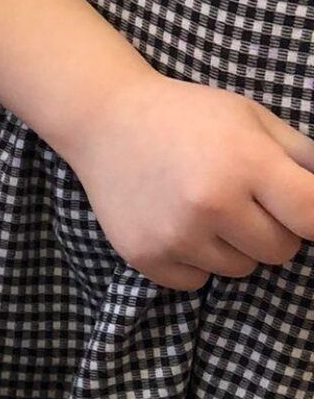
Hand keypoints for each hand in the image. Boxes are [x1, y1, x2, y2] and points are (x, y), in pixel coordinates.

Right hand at [67, 72, 313, 288]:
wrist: (105, 121)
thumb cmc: (189, 116)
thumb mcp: (253, 119)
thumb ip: (303, 157)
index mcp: (246, 162)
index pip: (313, 218)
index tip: (299, 210)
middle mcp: (212, 203)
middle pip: (281, 251)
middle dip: (273, 229)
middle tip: (243, 200)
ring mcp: (176, 235)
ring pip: (241, 270)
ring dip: (233, 247)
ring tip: (205, 209)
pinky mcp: (145, 256)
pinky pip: (197, 282)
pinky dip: (195, 261)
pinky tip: (177, 224)